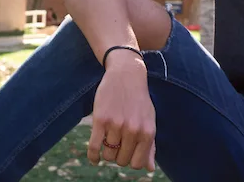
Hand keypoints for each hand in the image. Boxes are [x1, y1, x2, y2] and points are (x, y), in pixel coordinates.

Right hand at [89, 53, 157, 169]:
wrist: (126, 75)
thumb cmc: (139, 101)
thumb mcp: (149, 121)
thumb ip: (150, 145)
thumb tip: (150, 169)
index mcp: (147, 132)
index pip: (137, 164)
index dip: (130, 161)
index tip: (127, 154)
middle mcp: (133, 130)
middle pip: (121, 160)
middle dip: (118, 156)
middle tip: (117, 144)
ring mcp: (116, 125)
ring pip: (108, 154)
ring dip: (106, 153)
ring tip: (109, 141)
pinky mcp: (100, 120)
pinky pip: (94, 147)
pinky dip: (93, 157)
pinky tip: (94, 159)